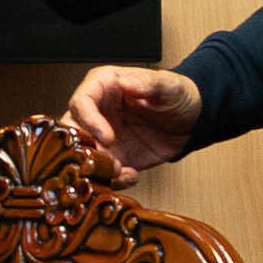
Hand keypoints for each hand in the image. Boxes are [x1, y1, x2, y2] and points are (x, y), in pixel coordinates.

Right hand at [64, 66, 202, 182]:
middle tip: (107, 162)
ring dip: (97, 168)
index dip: (89, 121)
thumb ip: (148, 84)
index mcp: (103, 86)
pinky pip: (102, 172)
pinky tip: (132, 176)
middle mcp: (96, 112)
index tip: (108, 137)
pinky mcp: (112, 158)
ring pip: (82, 156)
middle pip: (71, 132)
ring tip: (121, 171)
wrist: (192, 120)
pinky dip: (113, 179)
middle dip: (84, 150)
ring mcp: (101, 137)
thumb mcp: (169, 86)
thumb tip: (125, 83)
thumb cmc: (177, 94)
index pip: (81, 102)